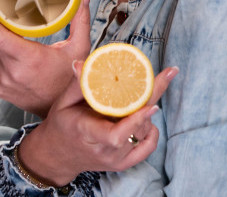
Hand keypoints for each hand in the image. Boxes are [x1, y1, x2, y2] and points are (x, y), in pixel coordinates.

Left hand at [0, 0, 92, 117]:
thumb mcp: (80, 48)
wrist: (63, 112)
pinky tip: (16, 55)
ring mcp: (3, 82)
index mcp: (30, 60)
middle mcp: (12, 72)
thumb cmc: (72, 78)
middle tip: (4, 13)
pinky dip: (3, 57)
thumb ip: (80, 19)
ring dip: (1, 42)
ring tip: (15, 34)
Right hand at [18, 61, 178, 185]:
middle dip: (153, 98)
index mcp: (87, 134)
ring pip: (143, 133)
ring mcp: (115, 160)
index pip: (116, 135)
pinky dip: (152, 130)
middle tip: (168, 73)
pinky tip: (148, 114)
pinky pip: (147, 147)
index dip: (136, 121)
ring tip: (150, 87)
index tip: (152, 105)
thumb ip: (77, 84)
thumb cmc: (61, 125)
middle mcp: (104, 151)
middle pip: (137, 128)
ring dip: (148, 110)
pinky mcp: (123, 164)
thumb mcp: (63, 103)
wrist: (58, 155)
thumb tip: (82, 63)